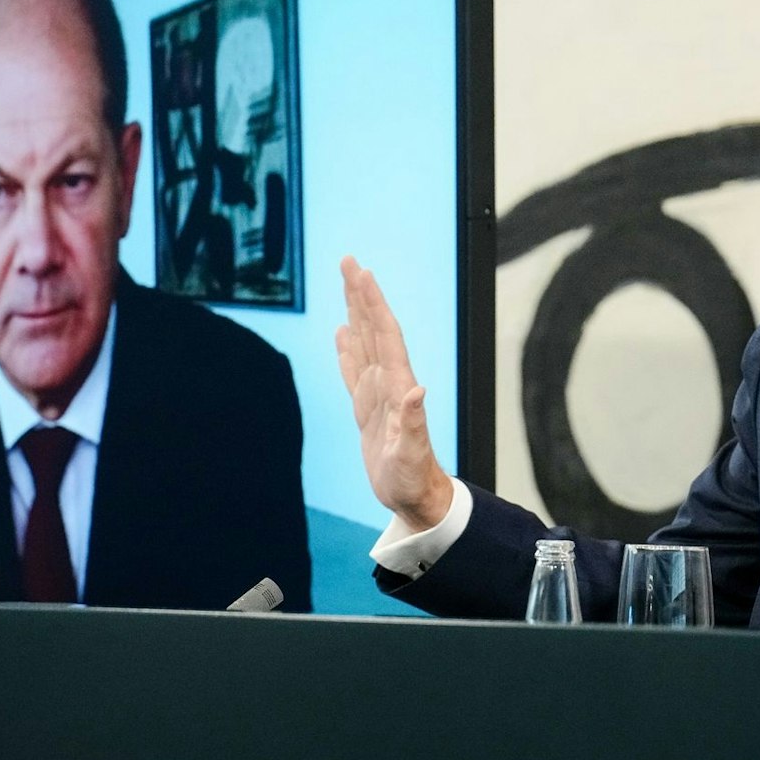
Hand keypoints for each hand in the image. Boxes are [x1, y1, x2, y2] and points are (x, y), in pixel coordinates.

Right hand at [336, 256, 453, 530]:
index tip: (361, 273)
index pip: (384, 334)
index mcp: (397, 387)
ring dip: (355, 312)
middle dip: (361, 294)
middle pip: (373, 329)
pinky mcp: (368, 409)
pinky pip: (354, 371)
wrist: (416, 497)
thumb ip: (413, 422)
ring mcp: (378, 394)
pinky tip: (342, 332)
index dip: (372, 303)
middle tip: (349, 262)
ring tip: (347, 284)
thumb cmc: (413, 478)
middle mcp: (389, 383)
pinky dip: (346, 349)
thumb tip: (418, 391)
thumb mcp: (412, 453)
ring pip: (363, 343)